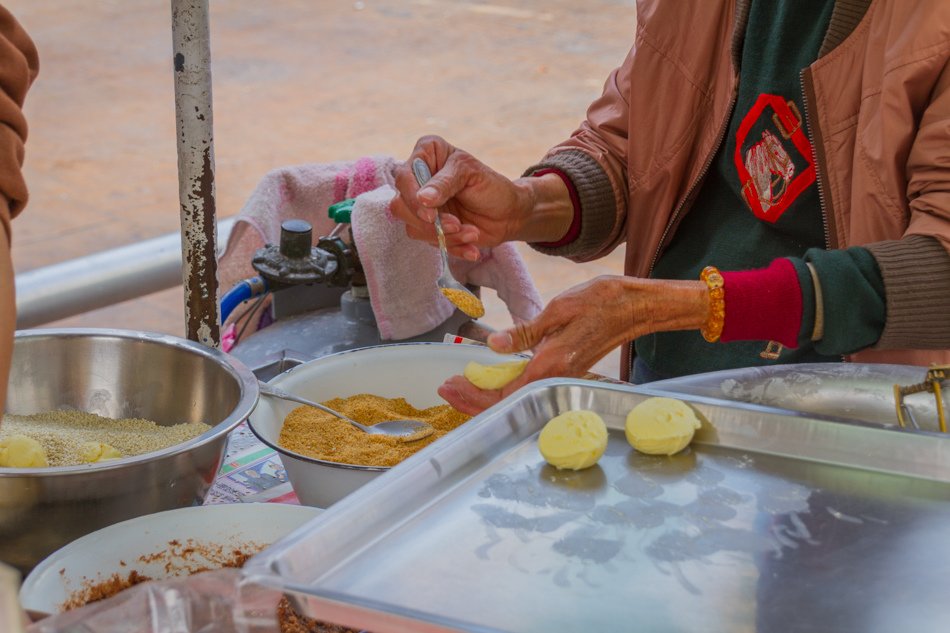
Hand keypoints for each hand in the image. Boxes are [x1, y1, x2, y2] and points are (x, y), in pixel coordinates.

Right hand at [390, 135, 568, 259]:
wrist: (509, 214)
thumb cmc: (491, 186)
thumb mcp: (471, 174)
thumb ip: (445, 183)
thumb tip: (422, 198)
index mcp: (426, 154)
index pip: (404, 177)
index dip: (413, 198)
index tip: (432, 214)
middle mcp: (418, 180)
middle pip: (401, 206)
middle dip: (430, 223)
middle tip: (457, 225)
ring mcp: (421, 206)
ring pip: (413, 228)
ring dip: (445, 236)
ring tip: (473, 233)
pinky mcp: (429, 228)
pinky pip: (429, 242)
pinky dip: (453, 248)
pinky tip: (472, 249)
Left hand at [438, 276, 708, 413]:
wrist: (635, 306)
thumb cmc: (601, 302)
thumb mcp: (556, 310)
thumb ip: (524, 332)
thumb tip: (493, 346)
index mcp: (550, 365)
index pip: (503, 393)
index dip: (474, 394)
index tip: (450, 385)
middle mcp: (555, 378)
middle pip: (507, 403)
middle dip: (473, 400)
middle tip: (445, 389)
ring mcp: (561, 377)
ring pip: (517, 398)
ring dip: (486, 395)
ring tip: (461, 385)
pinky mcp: (564, 372)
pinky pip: (529, 388)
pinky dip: (505, 388)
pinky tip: (491, 379)